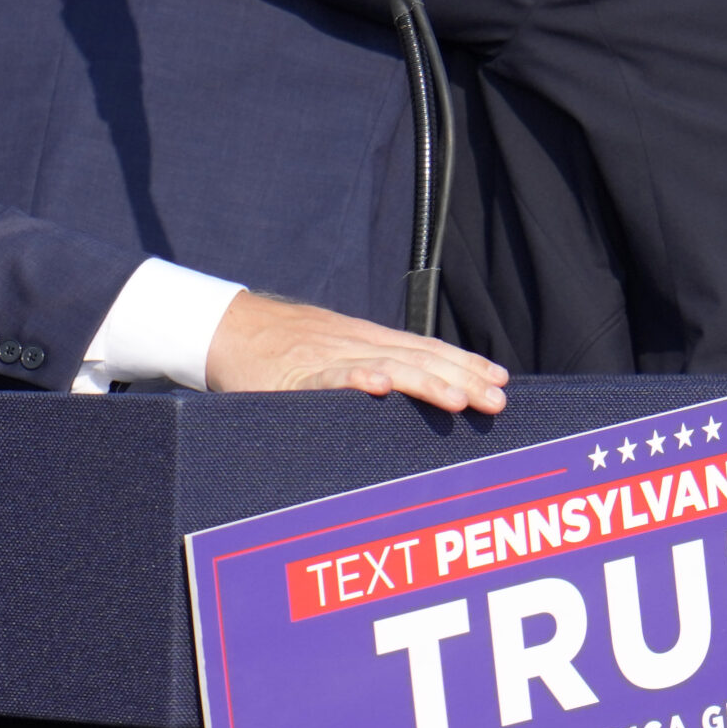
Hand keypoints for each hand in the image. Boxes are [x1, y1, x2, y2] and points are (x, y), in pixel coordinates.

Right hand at [204, 292, 508, 416]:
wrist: (226, 327)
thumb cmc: (280, 347)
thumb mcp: (332, 350)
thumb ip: (365, 366)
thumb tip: (402, 390)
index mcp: (367, 340)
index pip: (427, 349)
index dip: (464, 363)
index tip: (500, 379)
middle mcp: (355, 343)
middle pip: (418, 359)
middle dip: (461, 379)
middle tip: (497, 400)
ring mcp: (326, 357)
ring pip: (384, 367)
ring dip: (424, 382)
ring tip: (456, 400)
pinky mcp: (294, 375)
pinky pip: (327, 378)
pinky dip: (353, 379)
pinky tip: (378, 387)